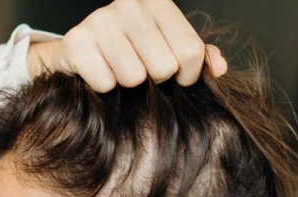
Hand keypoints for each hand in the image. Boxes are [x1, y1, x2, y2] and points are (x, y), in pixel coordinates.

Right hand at [27, 0, 228, 90]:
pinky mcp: (77, 41)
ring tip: (119, 69)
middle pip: (163, 67)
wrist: (81, 48)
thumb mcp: (169, 45)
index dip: (187, 75)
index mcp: (158, 1)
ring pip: (133, 78)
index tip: (177, 76)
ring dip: (128, 84)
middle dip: (154, 79)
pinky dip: (103, 86)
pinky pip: (105, 83)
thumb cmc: (132, 48)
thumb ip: (199, 56)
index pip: (190, 51)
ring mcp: (101, 20)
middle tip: (142, 69)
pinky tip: (100, 70)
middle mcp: (130, 4)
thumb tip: (219, 69)